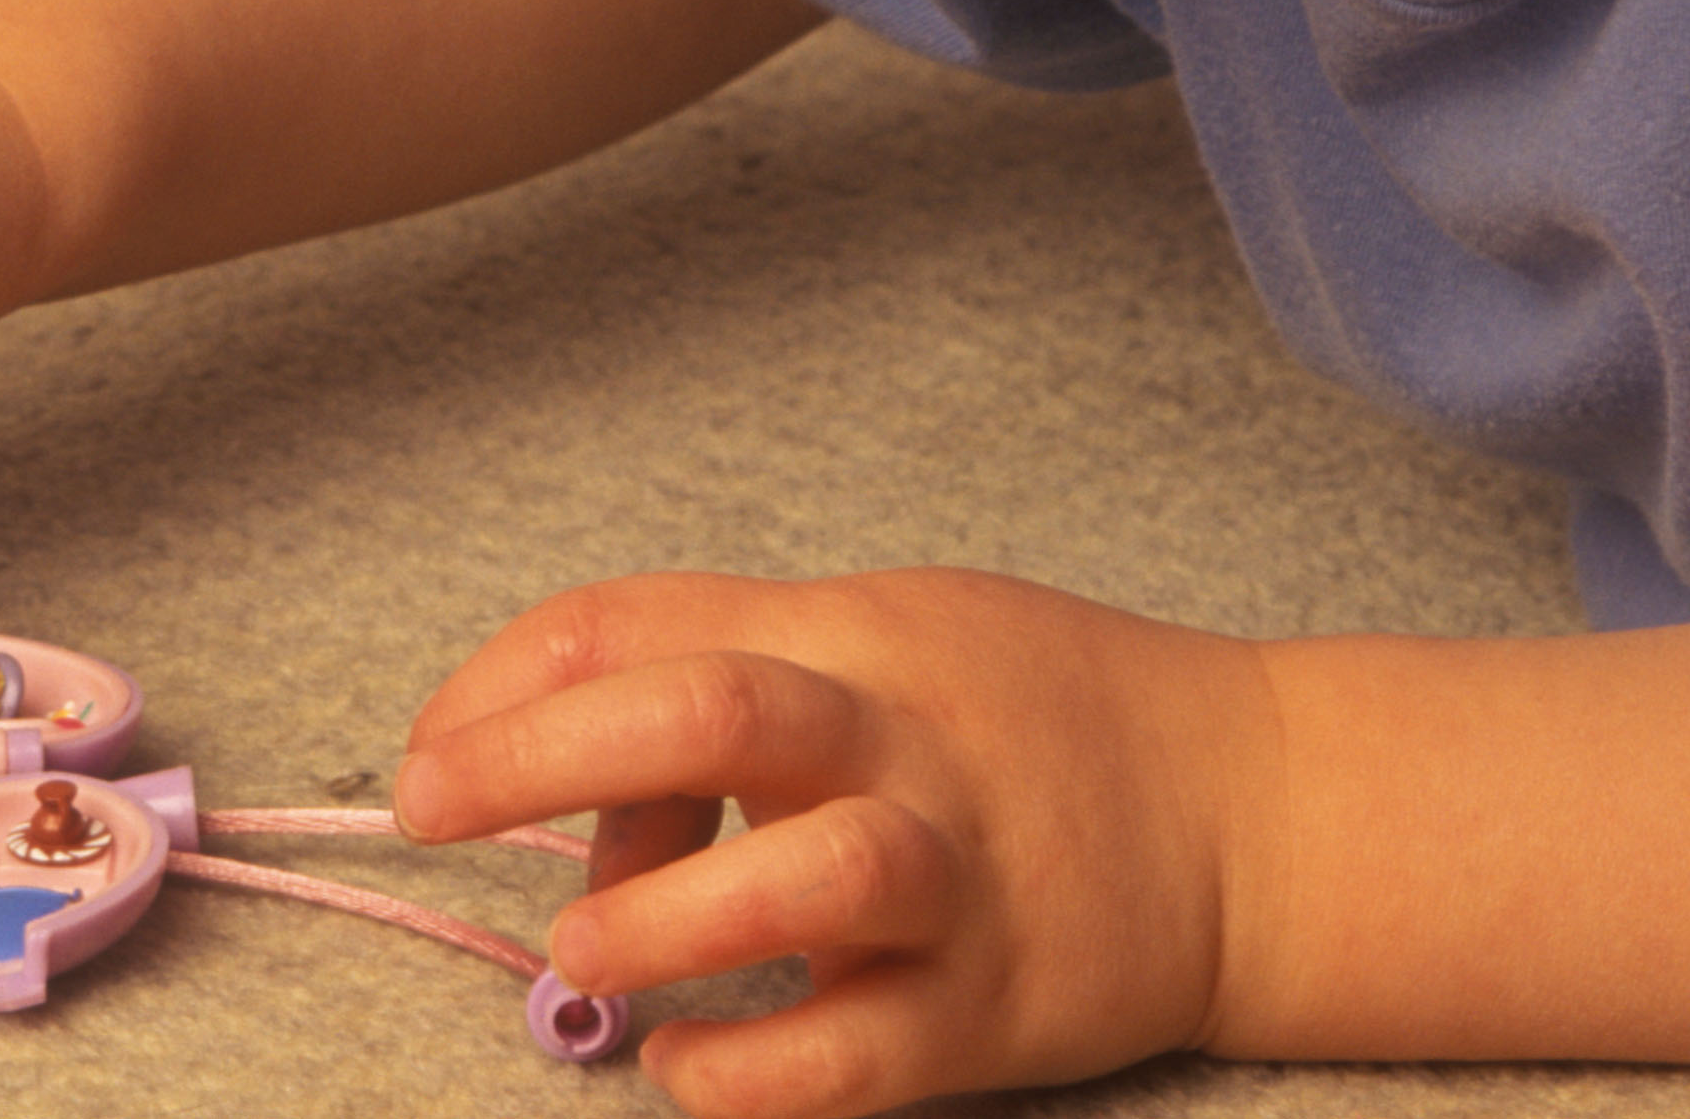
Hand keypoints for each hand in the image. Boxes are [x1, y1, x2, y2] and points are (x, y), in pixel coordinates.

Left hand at [392, 568, 1277, 1118]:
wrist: (1259, 812)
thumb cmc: (1037, 719)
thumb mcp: (891, 642)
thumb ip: (735, 685)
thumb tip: (580, 802)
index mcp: (854, 633)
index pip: (641, 619)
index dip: (507, 682)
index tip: (432, 754)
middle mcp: (903, 742)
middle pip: (709, 711)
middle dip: (537, 755)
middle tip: (430, 809)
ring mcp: (960, 876)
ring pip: (809, 877)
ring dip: (662, 919)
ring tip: (583, 955)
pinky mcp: (1002, 1009)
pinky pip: (863, 1055)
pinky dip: (754, 1071)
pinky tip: (687, 1068)